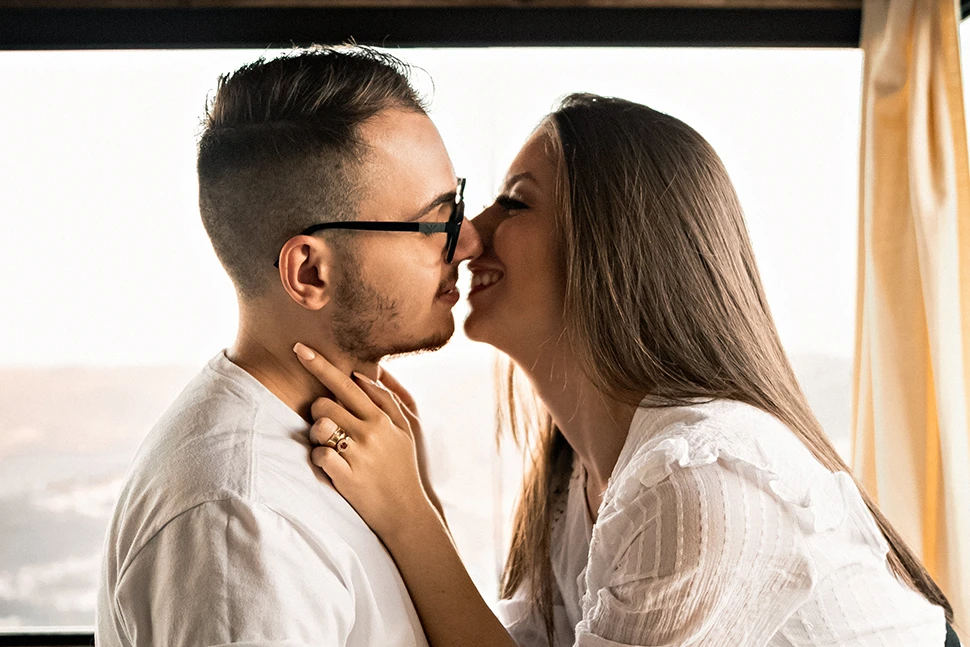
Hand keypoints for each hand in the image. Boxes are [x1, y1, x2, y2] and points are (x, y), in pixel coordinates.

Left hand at [294, 343, 437, 539]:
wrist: (406, 511)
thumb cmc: (403, 466)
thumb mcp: (406, 429)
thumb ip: (386, 400)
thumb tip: (361, 375)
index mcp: (381, 418)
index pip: (345, 383)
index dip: (320, 364)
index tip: (300, 348)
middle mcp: (368, 432)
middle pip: (324, 403)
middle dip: (318, 411)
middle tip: (330, 426)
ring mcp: (356, 455)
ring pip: (318, 427)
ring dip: (317, 435)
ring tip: (331, 446)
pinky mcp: (345, 478)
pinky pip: (317, 456)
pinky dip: (319, 459)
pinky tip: (332, 466)